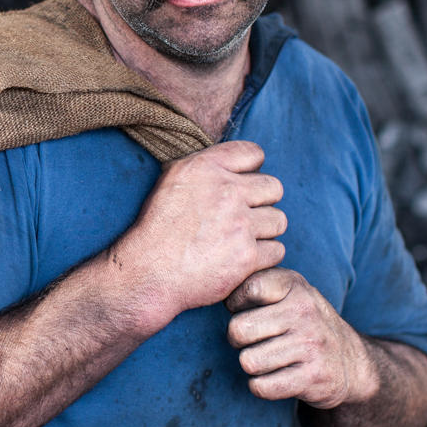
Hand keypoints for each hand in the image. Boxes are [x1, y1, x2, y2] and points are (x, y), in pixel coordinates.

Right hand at [108, 141, 286, 324]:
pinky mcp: (248, 257)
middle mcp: (227, 192)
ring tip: (241, 239)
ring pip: (278, 220)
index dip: (252, 169)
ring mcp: (240, 225)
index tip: (242, 185)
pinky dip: (263, 257)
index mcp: (206, 167)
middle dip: (262, 202)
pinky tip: (242, 259)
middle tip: (244, 216)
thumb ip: (206, 166)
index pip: (254, 154)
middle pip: (274, 187)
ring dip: (264, 231)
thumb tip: (233, 163)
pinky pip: (276, 250)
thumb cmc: (157, 228)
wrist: (148, 272)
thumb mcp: (171, 180)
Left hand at [224, 267, 375, 408]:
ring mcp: (311, 344)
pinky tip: (275, 377)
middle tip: (255, 340)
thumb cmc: (304, 322)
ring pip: (248, 362)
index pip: (248, 288)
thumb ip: (255, 279)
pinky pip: (262, 386)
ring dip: (253, 365)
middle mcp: (305, 311)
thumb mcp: (288, 290)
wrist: (351, 362)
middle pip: (239, 330)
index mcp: (295, 285)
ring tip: (269, 358)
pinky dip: (261, 386)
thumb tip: (215, 285)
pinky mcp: (313, 377)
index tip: (242, 309)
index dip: (234, 303)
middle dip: (238, 340)